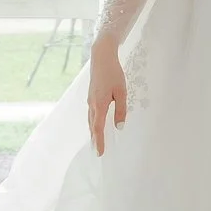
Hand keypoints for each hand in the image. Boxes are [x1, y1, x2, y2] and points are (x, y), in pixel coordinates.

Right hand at [86, 37, 126, 154]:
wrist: (101, 57)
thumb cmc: (113, 73)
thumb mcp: (121, 92)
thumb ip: (120, 110)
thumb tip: (119, 127)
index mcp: (99, 105)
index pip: (98, 128)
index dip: (99, 141)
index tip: (100, 152)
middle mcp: (92, 104)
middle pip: (92, 126)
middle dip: (95, 139)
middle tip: (97, 152)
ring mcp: (90, 100)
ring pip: (90, 119)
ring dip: (93, 131)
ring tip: (96, 141)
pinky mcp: (91, 96)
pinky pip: (91, 113)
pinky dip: (92, 122)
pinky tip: (96, 124)